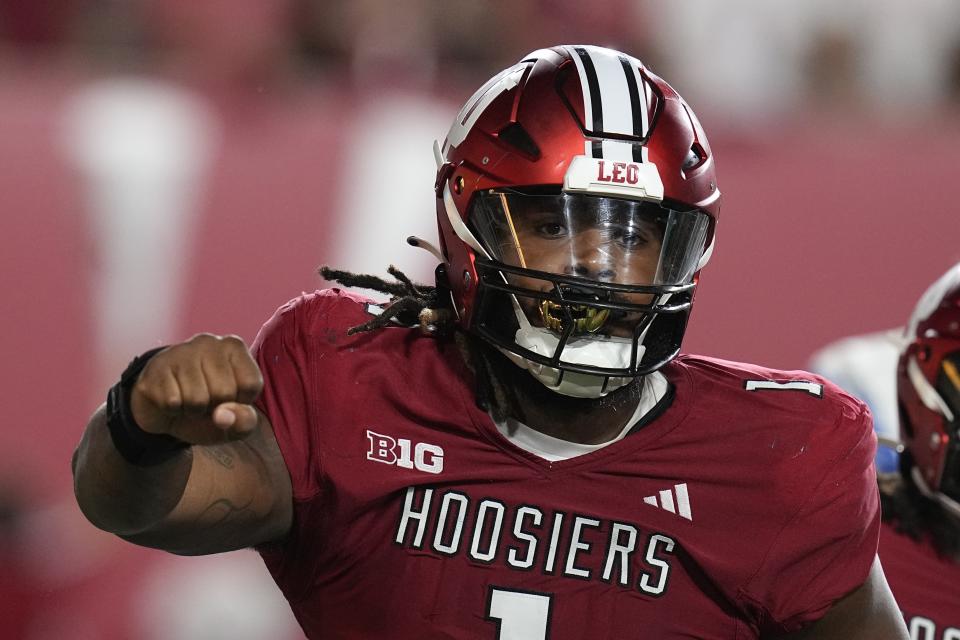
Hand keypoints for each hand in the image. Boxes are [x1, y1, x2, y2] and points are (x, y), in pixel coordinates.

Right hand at [130, 334, 263, 444]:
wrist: (164, 409)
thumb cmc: (209, 410)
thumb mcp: (236, 421)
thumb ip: (245, 422)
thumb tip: (224, 416)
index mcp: (234, 347)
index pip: (251, 384)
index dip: (241, 402)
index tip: (231, 398)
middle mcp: (209, 342)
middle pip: (225, 391)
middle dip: (215, 408)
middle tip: (206, 400)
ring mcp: (180, 351)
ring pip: (197, 399)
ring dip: (193, 411)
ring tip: (189, 400)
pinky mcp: (156, 367)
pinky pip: (172, 402)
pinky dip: (172, 410)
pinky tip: (172, 399)